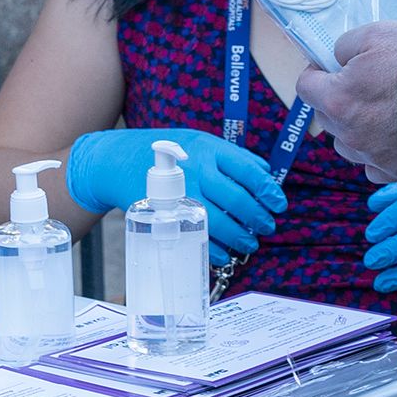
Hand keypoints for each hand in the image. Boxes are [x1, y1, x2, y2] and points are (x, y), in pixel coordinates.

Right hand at [62, 128, 284, 257]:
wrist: (117, 161)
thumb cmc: (168, 152)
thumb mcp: (202, 143)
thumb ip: (235, 158)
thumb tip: (267, 173)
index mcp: (210, 150)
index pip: (249, 171)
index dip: (269, 190)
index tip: (279, 204)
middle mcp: (198, 171)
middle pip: (238, 199)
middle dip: (258, 218)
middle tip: (267, 226)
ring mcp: (182, 194)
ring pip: (219, 221)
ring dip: (240, 237)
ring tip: (249, 243)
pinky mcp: (167, 214)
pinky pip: (196, 236)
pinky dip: (215, 249)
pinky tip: (225, 252)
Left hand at [298, 21, 396, 182]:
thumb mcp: (378, 33)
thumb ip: (345, 45)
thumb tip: (337, 58)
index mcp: (338, 99)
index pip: (305, 87)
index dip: (317, 72)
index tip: (333, 66)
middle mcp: (350, 134)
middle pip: (326, 116)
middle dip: (338, 99)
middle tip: (367, 84)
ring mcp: (373, 156)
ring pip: (348, 143)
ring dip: (356, 128)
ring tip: (384, 111)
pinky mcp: (396, 171)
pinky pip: (374, 165)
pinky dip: (379, 152)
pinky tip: (396, 135)